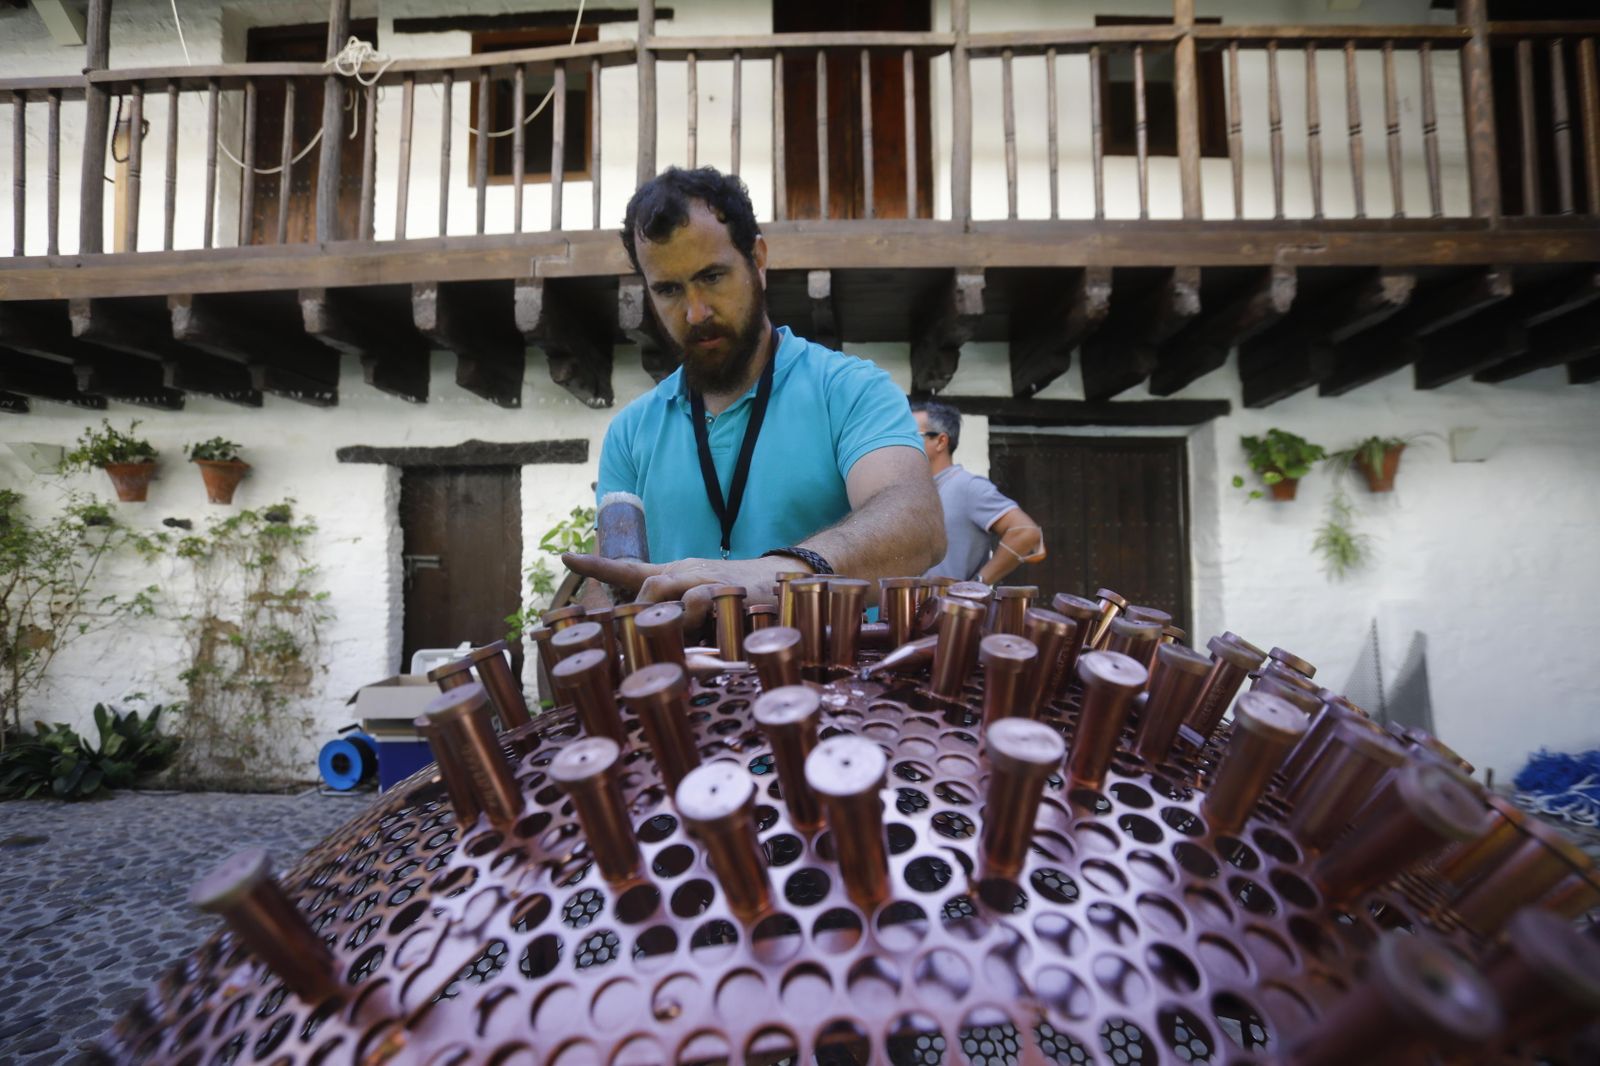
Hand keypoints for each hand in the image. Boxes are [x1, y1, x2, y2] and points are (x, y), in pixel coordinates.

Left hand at [560, 553, 801, 626]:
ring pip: (668, 591)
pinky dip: (697, 615)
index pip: (630, 569)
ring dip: (666, 616)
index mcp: (675, 575)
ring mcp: (705, 580)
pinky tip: (705, 627)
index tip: (566, 557)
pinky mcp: (726, 591)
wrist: (782, 579)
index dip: (598, 565)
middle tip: (635, 641)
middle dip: (637, 612)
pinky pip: (701, 600)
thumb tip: (644, 645)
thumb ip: (673, 618)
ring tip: (676, 636)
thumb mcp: (699, 603)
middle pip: (646, 586)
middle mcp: (685, 572)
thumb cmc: (735, 596)